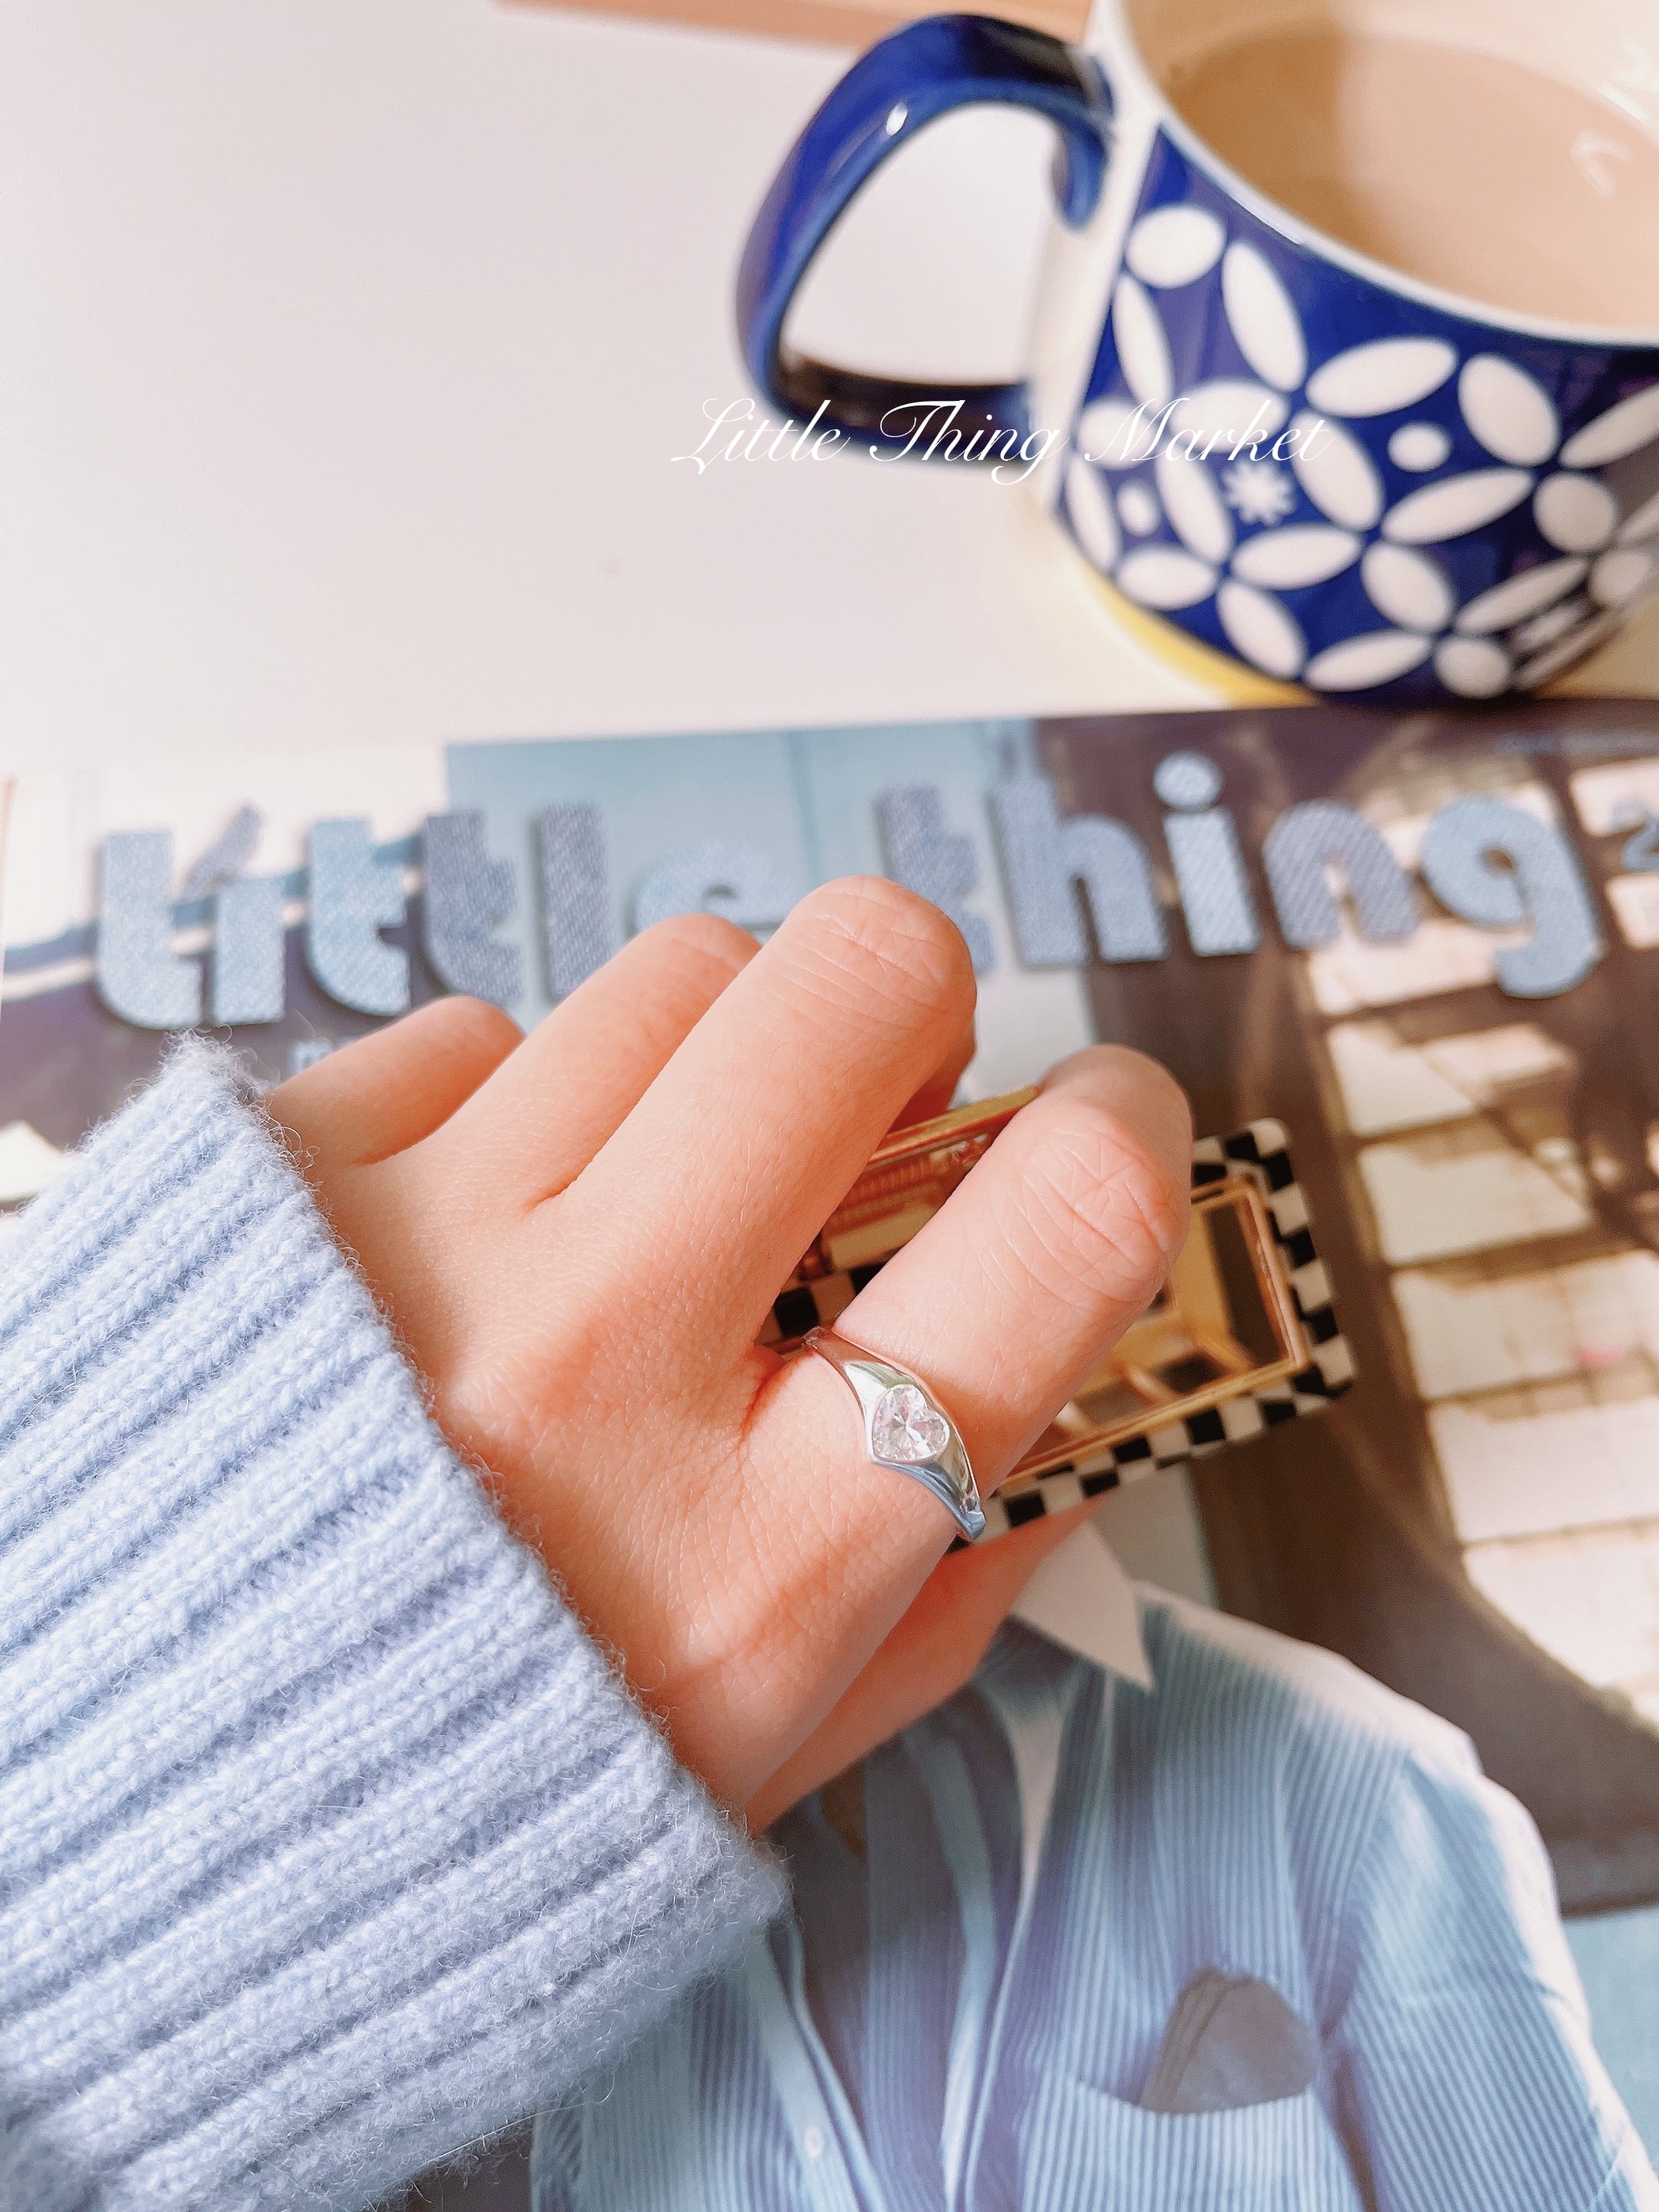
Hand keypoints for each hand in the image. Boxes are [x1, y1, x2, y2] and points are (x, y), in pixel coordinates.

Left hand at [269, 880, 1189, 1820]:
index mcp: (768, 1548)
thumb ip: (961, 1575)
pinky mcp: (283, 1171)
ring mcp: (422, 1242)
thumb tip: (1090, 1379)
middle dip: (914, 1009)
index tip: (1098, 1125)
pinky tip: (492, 1232)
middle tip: (875, 1103)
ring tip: (659, 1185)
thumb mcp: (774, 1748)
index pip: (1058, 1221)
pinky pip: (484, 1029)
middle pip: (860, 978)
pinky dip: (525, 1105)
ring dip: (714, 1059)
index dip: (1127, 1128)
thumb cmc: (478, 1788)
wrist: (138, 1813)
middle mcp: (597, 1365)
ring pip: (678, 970)